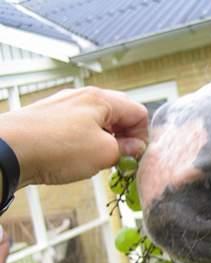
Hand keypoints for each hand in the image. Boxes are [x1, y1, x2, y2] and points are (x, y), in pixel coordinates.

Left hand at [0, 87, 147, 186]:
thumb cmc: (55, 147)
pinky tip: (75, 158)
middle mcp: (83, 98)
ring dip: (104, 141)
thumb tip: (134, 149)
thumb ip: (126, 150)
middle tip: (120, 158)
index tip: (136, 155)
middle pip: (118, 115)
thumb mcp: (104, 153)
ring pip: (98, 122)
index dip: (142, 136)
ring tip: (97, 160)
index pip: (138, 112)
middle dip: (124, 137)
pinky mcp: (49, 119)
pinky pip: (77, 128)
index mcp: (101, 100)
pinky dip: (84, 142)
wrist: (8, 150)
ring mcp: (64, 106)